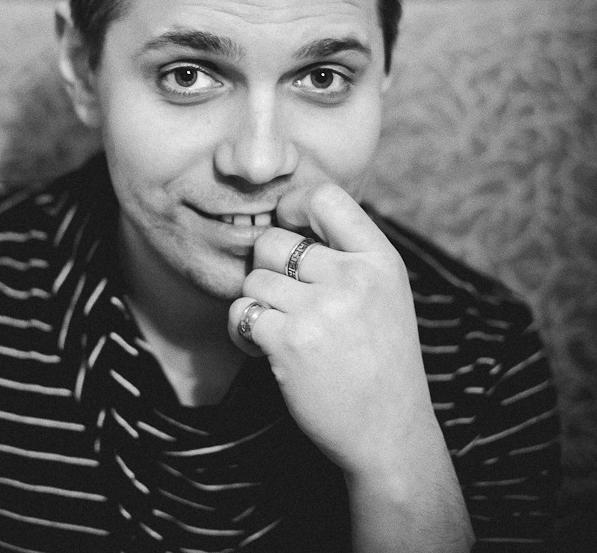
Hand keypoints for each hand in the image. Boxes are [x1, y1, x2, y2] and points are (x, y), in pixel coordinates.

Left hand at [228, 182, 442, 482]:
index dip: (294, 207)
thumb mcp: (385, 293)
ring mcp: (320, 309)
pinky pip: (241, 311)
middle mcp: (352, 278)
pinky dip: (242, 329)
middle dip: (266, 266)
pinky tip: (263, 346)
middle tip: (285, 298)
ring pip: (253, 277)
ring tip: (280, 328)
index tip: (289, 231)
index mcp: (380, 260)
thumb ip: (348, 254)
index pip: (325, 197)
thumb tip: (289, 214)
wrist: (388, 433)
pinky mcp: (289, 341)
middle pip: (273, 239)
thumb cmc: (380, 360)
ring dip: (256, 302)